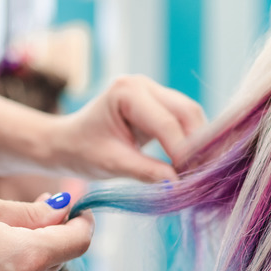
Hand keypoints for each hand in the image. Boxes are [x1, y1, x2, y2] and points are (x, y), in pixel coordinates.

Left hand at [52, 75, 206, 181]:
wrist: (68, 142)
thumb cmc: (82, 151)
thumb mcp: (112, 164)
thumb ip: (146, 172)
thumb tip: (179, 185)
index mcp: (127, 92)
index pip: (166, 123)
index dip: (183, 152)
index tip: (191, 179)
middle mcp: (144, 85)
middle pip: (187, 112)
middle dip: (198, 145)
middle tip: (202, 175)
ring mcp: (155, 91)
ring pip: (191, 114)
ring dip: (200, 143)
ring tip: (200, 171)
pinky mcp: (162, 103)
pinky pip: (186, 119)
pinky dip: (193, 141)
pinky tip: (195, 162)